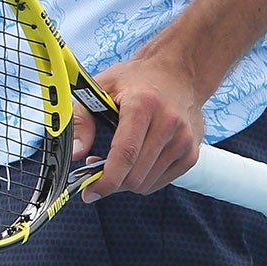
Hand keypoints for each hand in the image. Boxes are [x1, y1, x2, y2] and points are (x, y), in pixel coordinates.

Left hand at [74, 53, 205, 200]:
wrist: (178, 73)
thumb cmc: (135, 80)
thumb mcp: (100, 87)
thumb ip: (82, 118)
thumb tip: (75, 153)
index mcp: (143, 105)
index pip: (125, 153)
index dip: (106, 179)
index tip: (88, 192)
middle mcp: (168, 123)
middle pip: (135, 174)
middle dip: (111, 181)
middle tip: (96, 170)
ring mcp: (184, 140)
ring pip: (147, 183)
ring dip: (126, 181)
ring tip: (115, 162)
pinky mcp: (191, 153)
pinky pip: (160, 182)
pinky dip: (143, 179)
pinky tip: (134, 162)